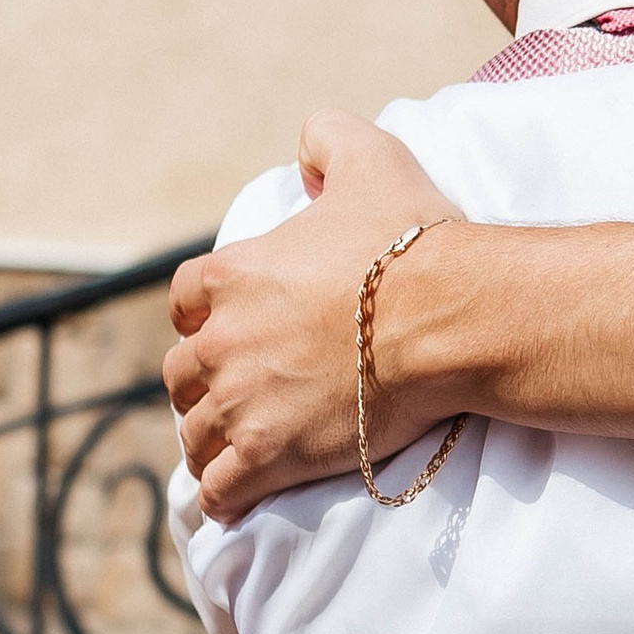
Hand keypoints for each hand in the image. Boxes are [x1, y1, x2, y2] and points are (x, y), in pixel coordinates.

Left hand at [166, 112, 459, 515]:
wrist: (452, 318)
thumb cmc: (415, 242)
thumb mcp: (373, 158)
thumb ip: (329, 137)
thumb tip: (305, 149)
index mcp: (232, 275)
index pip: (184, 300)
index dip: (204, 315)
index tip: (229, 326)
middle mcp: (222, 341)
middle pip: (182, 373)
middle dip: (203, 383)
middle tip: (237, 392)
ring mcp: (242, 402)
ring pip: (196, 433)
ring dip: (210, 440)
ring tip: (233, 450)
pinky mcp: (269, 455)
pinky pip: (221, 488)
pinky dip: (222, 495)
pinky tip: (235, 496)